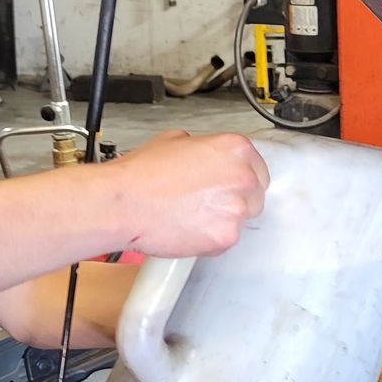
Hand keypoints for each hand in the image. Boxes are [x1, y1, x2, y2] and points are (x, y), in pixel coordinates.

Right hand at [109, 131, 268, 257]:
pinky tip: (188, 228)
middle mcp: (242, 177)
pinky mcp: (225, 237)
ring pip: (241, 219)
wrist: (123, 204)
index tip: (227, 185)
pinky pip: (225, 240)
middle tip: (206, 202)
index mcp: (235, 148)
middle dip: (234, 199)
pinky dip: (210, 239)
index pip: (257, 167)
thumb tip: (204, 156)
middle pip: (255, 194)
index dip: (238, 178)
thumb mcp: (174, 140)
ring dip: (222, 219)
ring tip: (191, 215)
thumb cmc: (141, 175)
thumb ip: (202, 148)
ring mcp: (236, 209)